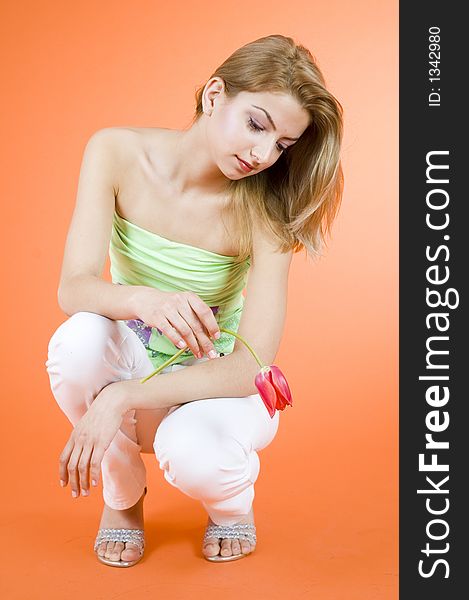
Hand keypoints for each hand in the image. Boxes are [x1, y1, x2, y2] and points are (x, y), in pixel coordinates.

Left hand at [58, 382, 126, 497]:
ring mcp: (90, 441)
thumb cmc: (103, 412)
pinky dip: (93, 475)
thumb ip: (83, 435)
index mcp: (74, 436)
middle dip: (72, 483)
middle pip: (71, 466)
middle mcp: (79, 439)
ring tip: (85, 493)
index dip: (62, 473)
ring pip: (82, 467)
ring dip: (82, 482)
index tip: (63, 484)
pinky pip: (94, 462)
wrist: (112, 401)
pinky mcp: (101, 442)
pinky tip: (95, 483)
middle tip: (75, 494)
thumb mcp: (87, 424)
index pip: (63, 458)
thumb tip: (83, 446)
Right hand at [130, 287, 220, 358]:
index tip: (216, 337)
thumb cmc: (169, 305)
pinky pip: (169, 331)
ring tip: (198, 353)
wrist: (145, 300)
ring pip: (185, 330)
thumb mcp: (184, 303)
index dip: (212, 325)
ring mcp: (168, 309)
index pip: (204, 311)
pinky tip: (182, 347)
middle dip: (205, 341)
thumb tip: (209, 333)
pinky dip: (177, 340)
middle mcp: (179, 301)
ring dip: (193, 345)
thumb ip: (195, 315)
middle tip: (211, 353)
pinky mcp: (157, 317)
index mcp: (189, 297)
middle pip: (196, 324)